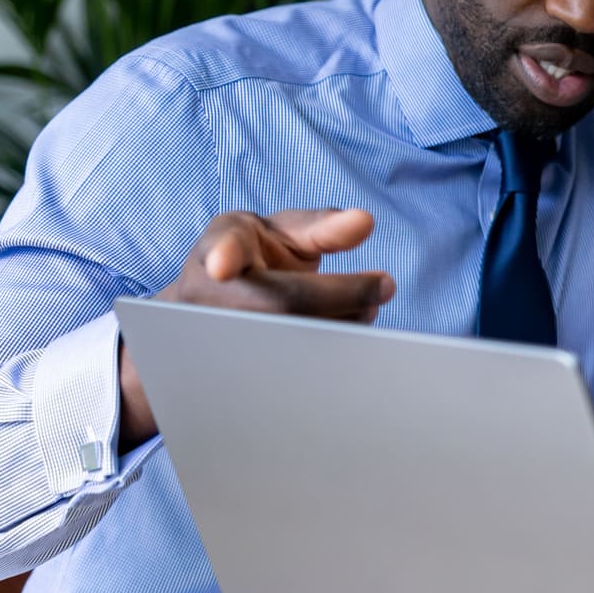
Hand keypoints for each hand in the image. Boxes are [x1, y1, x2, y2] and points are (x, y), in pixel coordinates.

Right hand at [118, 209, 395, 445]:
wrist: (219, 299)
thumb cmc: (257, 257)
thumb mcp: (283, 231)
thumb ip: (324, 227)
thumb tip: (364, 222)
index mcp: (222, 246)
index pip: (222, 249)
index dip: (222, 257)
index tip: (222, 265)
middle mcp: (209, 294)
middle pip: (281, 302)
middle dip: (342, 294)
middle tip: (384, 285)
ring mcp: (220, 336)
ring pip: (291, 340)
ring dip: (342, 324)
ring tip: (365, 307)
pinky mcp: (240, 370)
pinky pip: (292, 367)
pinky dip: (331, 351)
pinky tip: (345, 331)